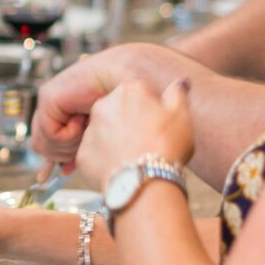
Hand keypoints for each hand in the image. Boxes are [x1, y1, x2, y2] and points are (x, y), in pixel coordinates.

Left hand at [31, 51, 124, 164]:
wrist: (128, 78)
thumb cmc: (122, 103)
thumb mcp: (96, 135)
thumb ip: (78, 150)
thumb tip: (62, 170)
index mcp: (62, 115)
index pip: (46, 145)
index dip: (56, 161)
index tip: (64, 171)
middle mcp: (52, 108)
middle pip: (42, 148)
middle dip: (64, 153)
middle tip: (84, 141)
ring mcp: (47, 102)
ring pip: (43, 144)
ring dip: (68, 145)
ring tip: (86, 129)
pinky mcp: (47, 98)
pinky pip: (49, 134)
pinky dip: (68, 136)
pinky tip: (81, 120)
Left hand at [73, 78, 194, 185]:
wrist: (144, 182)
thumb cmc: (166, 147)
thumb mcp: (181, 117)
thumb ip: (177, 95)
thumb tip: (180, 82)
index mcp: (128, 90)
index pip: (139, 94)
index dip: (151, 111)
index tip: (159, 126)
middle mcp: (103, 105)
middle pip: (118, 111)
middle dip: (130, 123)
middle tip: (147, 142)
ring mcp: (90, 130)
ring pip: (105, 132)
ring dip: (116, 141)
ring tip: (135, 158)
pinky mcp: (83, 154)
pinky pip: (96, 154)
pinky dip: (107, 160)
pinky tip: (122, 169)